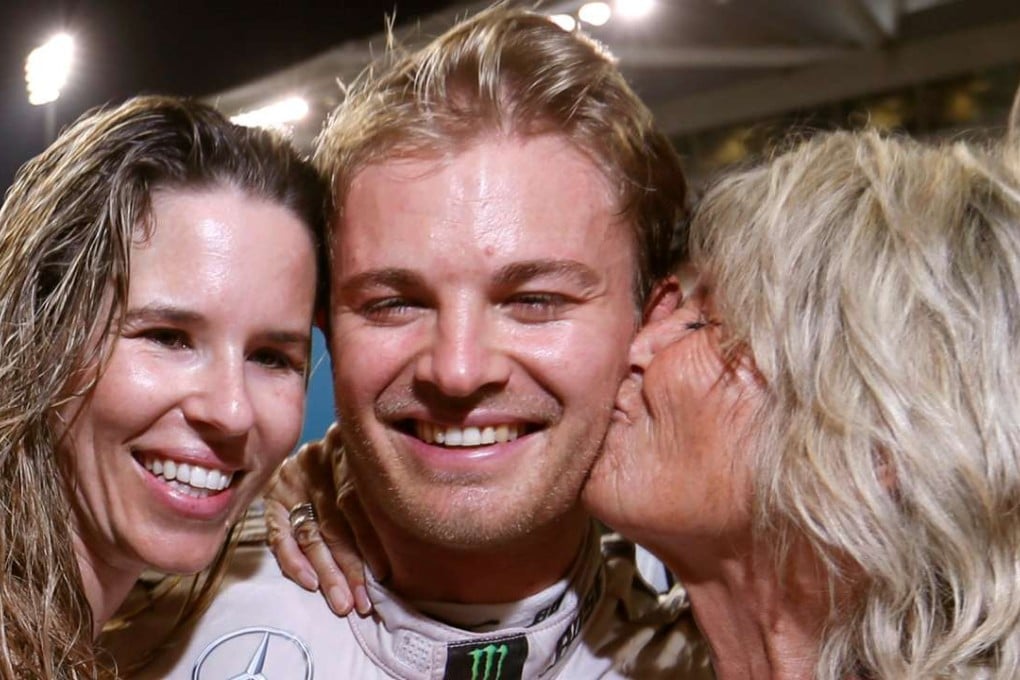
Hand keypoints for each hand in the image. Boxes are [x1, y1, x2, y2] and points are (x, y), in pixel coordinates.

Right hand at [264, 423, 387, 615]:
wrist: (331, 435)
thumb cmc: (366, 455)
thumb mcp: (376, 458)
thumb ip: (385, 485)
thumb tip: (410, 530)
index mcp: (347, 448)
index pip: (355, 500)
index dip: (369, 539)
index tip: (383, 573)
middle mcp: (318, 460)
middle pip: (334, 521)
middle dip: (350, 567)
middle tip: (363, 602)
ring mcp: (292, 477)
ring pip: (310, 534)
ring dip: (327, 573)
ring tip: (342, 603)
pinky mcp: (273, 495)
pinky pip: (279, 535)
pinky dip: (294, 561)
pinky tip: (310, 583)